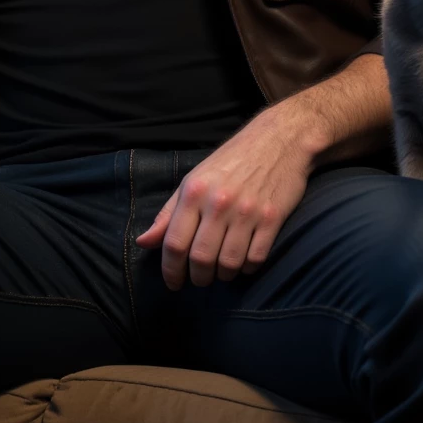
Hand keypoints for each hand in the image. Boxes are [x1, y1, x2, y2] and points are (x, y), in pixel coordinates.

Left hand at [135, 105, 323, 290]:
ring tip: (222, 271)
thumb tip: (143, 242)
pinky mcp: (272, 218)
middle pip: (200, 258)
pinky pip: (256, 259)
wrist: (279, 140)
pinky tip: (244, 262)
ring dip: (223, 276)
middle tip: (200, 279)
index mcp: (194, 192)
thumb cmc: (231, 161)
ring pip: (229, 264)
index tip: (173, 283)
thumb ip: (168, 214)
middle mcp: (218, 202)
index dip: (170, 270)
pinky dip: (247, 268)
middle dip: (198, 278)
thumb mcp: (194, 180)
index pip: (174, 243)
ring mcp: (247, 211)